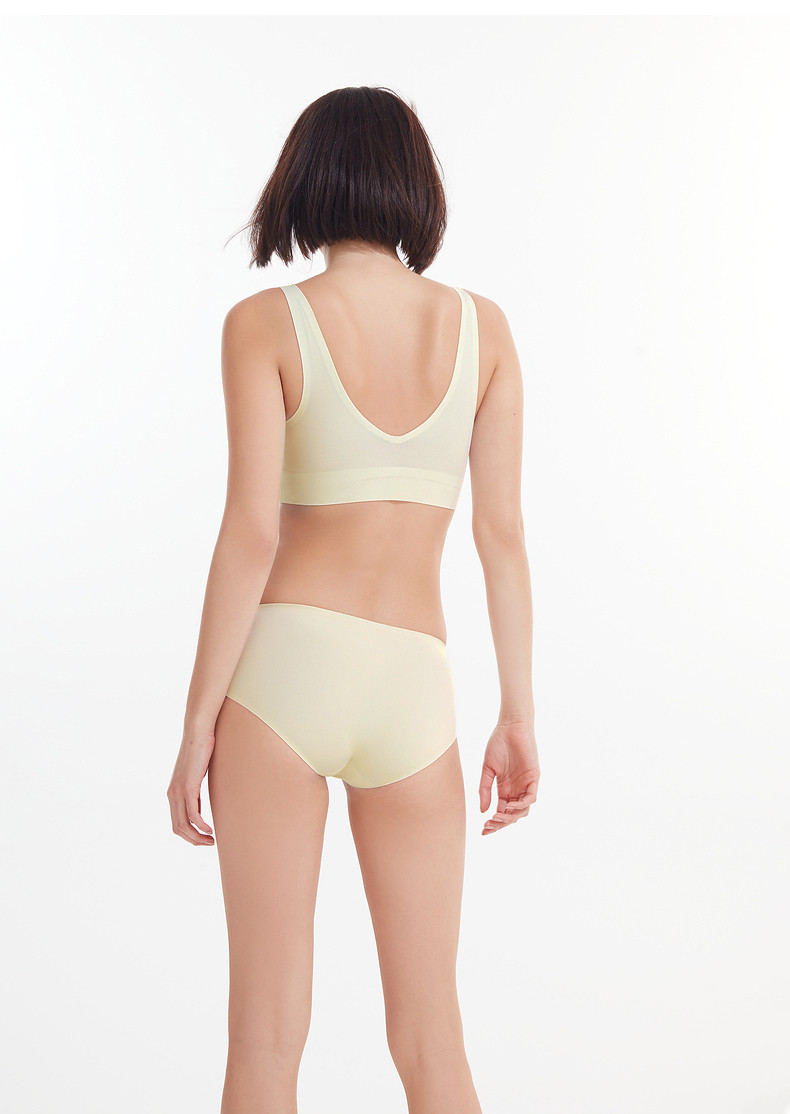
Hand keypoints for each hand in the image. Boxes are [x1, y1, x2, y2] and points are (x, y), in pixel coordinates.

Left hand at [167, 728, 215, 845]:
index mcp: (173, 793)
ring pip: (184, 825)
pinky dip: (201, 826)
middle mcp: (172, 794)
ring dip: (198, 837)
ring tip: (211, 841)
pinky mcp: (188, 787)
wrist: (197, 732)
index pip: (176, 823)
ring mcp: (178, 791)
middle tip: (209, 844)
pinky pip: (192, 814)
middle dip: (194, 840)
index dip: (190, 835)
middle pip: (178, 828)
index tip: (204, 838)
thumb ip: (196, 788)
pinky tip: (211, 830)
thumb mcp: (197, 774)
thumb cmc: (200, 750)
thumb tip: (202, 799)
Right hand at [478, 718, 539, 835]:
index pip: (501, 811)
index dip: (493, 823)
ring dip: (510, 817)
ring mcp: (526, 784)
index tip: (483, 830)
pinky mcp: (534, 778)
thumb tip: (482, 810)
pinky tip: (509, 806)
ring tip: (498, 817)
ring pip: (522, 810)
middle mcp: (517, 789)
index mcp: (505, 788)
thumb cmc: (498, 744)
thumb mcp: (488, 769)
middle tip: (489, 825)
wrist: (510, 726)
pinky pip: (531, 797)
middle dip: (500, 823)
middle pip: (511, 815)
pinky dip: (521, 804)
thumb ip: (484, 789)